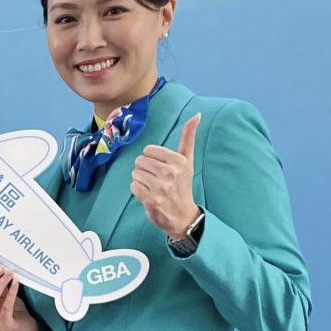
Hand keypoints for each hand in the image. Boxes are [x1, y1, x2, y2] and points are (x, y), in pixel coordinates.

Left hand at [132, 113, 200, 237]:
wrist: (182, 215)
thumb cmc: (182, 184)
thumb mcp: (188, 160)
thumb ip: (188, 137)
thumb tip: (196, 115)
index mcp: (179, 161)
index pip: (149, 150)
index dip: (151, 159)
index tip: (161, 167)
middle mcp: (171, 173)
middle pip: (140, 161)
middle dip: (145, 169)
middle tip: (156, 179)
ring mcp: (161, 187)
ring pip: (135, 173)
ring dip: (141, 180)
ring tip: (153, 187)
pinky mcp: (151, 200)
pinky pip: (133, 186)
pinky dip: (138, 191)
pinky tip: (148, 194)